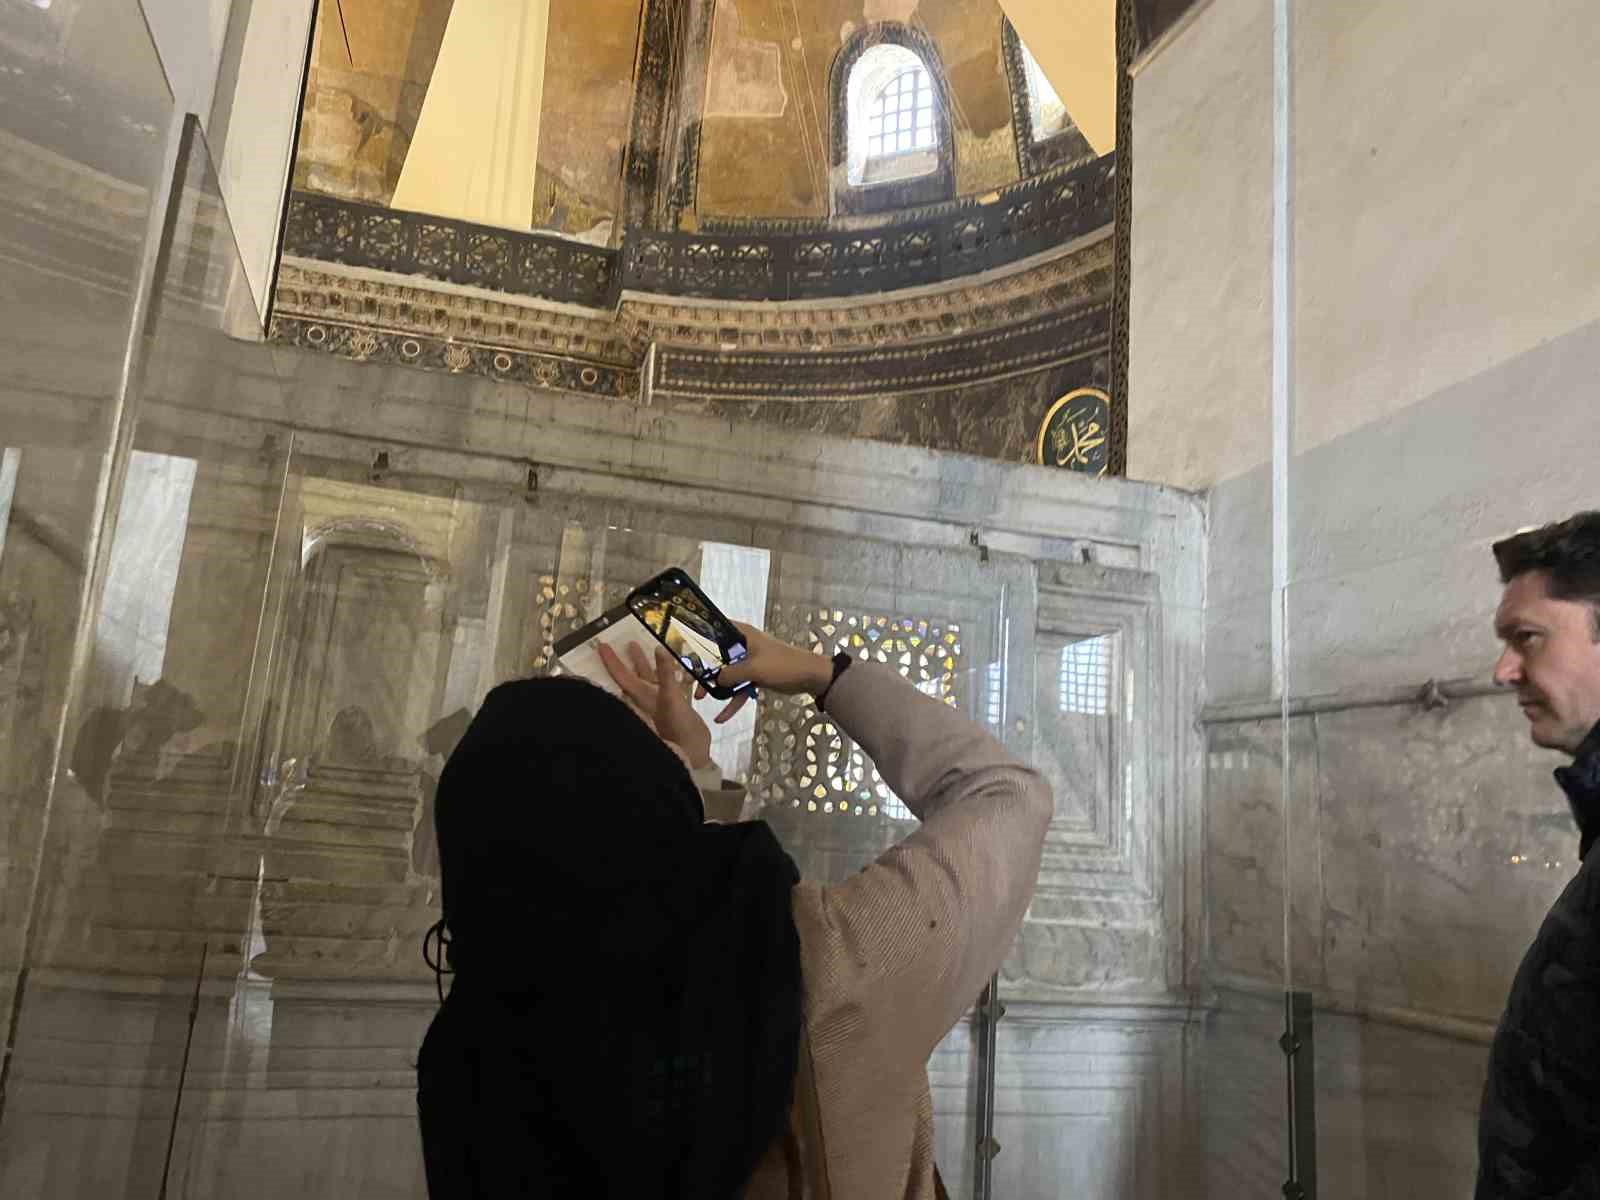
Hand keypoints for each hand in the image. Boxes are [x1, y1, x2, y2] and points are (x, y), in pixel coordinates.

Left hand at [598, 641, 713, 770]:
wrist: (694, 756)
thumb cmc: (678, 730)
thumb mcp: (672, 700)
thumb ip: (666, 675)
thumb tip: (659, 649)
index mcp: (642, 697)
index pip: (622, 676)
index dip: (612, 661)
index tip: (602, 646)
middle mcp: (649, 699)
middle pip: (636, 676)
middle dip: (630, 660)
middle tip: (628, 642)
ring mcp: (662, 705)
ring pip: (653, 680)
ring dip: (650, 666)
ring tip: (648, 648)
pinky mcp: (677, 709)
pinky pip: (674, 688)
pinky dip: (675, 677)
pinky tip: (680, 670)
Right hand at [701, 622, 834, 724]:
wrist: (810, 677)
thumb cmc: (782, 665)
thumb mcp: (753, 669)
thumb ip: (730, 674)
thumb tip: (714, 680)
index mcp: (742, 634)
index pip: (716, 628)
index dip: (700, 634)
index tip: (684, 645)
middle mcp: (743, 645)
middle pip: (718, 655)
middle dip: (705, 669)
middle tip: (690, 680)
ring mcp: (749, 662)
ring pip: (727, 674)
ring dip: (716, 687)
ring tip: (700, 699)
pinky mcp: (755, 676)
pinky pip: (739, 688)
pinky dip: (732, 701)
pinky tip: (722, 717)